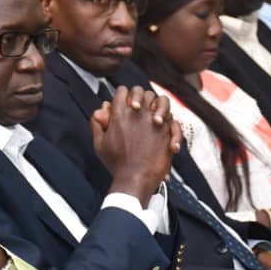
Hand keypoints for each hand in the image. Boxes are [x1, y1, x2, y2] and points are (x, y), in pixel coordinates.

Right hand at [92, 86, 177, 204]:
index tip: (124, 104)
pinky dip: (170, 122)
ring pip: (161, 100)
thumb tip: (101, 110)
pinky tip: (164, 129)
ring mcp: (155, 121)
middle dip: (140, 97)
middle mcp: (139, 113)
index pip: (122, 91)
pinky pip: (173, 118)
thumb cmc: (117, 164)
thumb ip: (97, 124)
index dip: (122, 96)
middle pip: (141, 92)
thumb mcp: (100, 144)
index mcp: (119, 114)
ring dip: (158, 105)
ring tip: (154, 115)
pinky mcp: (167, 131)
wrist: (135, 179)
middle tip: (138, 108)